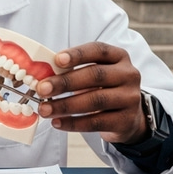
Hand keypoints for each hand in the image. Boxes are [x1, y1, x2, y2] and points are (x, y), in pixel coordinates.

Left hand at [35, 42, 149, 145]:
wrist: (128, 117)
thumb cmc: (103, 88)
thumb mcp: (93, 73)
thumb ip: (73, 70)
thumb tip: (43, 77)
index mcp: (118, 56)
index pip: (98, 50)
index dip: (77, 54)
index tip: (57, 60)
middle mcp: (128, 75)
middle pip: (95, 75)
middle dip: (65, 82)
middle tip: (42, 89)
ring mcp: (130, 98)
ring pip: (95, 100)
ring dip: (65, 105)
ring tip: (45, 109)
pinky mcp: (126, 121)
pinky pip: (96, 122)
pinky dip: (73, 123)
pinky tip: (57, 122)